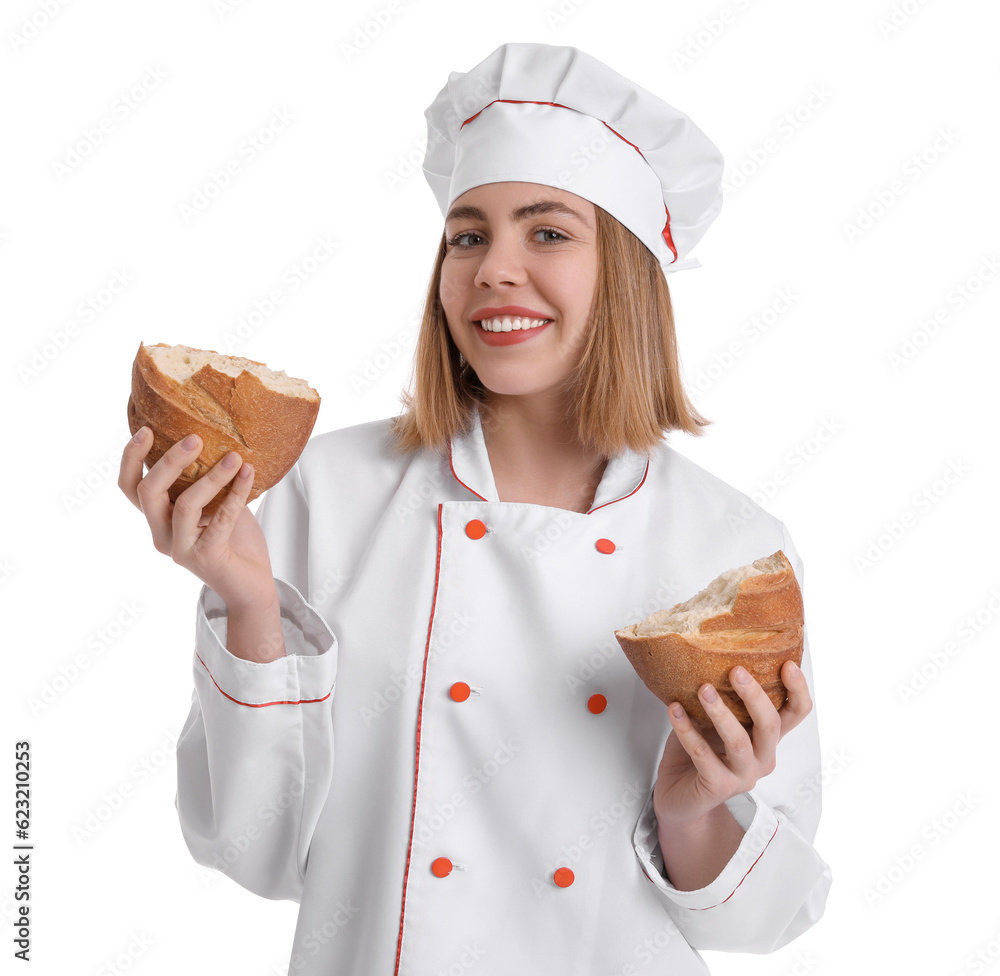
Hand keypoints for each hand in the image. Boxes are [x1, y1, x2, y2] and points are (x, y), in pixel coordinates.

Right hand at [118, 428, 277, 610]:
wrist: (252, 585)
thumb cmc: (234, 541)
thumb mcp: (216, 503)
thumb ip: (207, 479)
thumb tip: (219, 437)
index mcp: (158, 520)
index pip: (130, 488)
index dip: (130, 459)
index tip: (146, 430)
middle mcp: (162, 535)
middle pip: (148, 493)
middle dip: (169, 461)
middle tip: (195, 438)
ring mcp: (181, 549)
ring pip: (185, 505)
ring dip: (211, 477)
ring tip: (234, 457)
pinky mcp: (206, 558)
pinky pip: (221, 519)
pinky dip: (236, 493)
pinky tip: (249, 474)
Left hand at [653, 661, 811, 826]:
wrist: (679, 796)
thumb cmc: (700, 751)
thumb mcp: (714, 719)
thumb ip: (722, 696)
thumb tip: (710, 656)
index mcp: (766, 737)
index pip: (795, 713)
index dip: (798, 690)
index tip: (788, 664)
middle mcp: (762, 757)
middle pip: (770, 725)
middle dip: (754, 696)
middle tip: (735, 671)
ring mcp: (743, 775)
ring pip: (739, 742)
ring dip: (720, 712)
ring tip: (703, 689)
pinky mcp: (718, 788)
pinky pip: (703, 755)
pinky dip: (686, 730)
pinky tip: (674, 710)